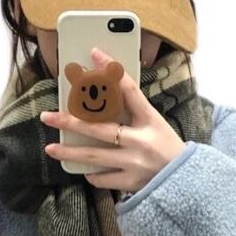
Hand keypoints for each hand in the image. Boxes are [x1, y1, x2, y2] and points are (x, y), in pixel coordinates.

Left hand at [40, 46, 186, 192]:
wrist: (187, 179)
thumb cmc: (168, 147)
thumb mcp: (155, 124)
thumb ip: (132, 111)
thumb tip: (102, 98)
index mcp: (150, 120)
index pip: (130, 90)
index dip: (112, 70)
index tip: (95, 53)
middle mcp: (140, 141)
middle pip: (99, 129)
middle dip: (70, 122)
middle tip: (48, 116)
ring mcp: (134, 163)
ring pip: (94, 157)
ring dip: (70, 152)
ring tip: (50, 148)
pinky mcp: (131, 182)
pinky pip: (103, 179)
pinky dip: (93, 174)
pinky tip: (85, 169)